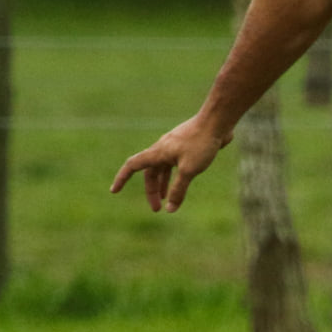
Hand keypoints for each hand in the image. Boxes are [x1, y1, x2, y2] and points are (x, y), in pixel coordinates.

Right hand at [110, 115, 230, 211]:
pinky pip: (176, 163)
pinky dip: (176, 175)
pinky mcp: (187, 146)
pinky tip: (184, 181)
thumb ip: (178, 190)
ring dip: (163, 184)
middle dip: (152, 191)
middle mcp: (162, 148)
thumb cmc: (201, 143)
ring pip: (163, 168)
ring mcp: (175, 146)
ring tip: (167, 198)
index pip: (132, 166)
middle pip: (150, 172)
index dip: (122, 178)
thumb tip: (170, 209)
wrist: (217, 121)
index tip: (114, 191)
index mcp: (157, 153)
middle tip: (158, 208)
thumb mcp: (189, 170)